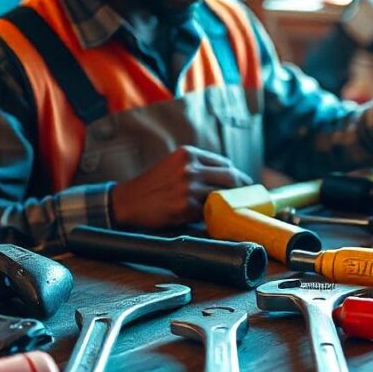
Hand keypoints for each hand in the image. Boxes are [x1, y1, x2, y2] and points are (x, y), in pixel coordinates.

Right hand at [111, 146, 252, 228]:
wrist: (127, 201)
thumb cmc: (153, 185)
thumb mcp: (173, 165)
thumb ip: (197, 166)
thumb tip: (227, 177)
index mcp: (188, 154)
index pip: (224, 163)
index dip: (237, 175)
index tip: (243, 183)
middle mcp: (189, 167)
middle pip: (229, 177)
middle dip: (241, 188)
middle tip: (245, 197)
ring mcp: (187, 187)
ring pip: (220, 196)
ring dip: (225, 204)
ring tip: (228, 209)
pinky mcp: (184, 207)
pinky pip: (207, 212)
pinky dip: (210, 215)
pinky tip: (208, 217)